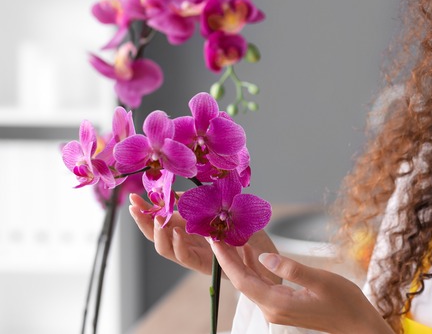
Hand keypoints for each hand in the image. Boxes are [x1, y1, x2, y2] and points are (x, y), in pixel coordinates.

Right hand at [129, 193, 279, 283]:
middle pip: (157, 235)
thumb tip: (176, 193)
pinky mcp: (208, 265)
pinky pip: (187, 259)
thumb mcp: (223, 209)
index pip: (161, 220)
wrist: (268, 252)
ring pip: (166, 249)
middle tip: (134, 206)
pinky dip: (180, 247)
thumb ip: (200, 204)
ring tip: (156, 219)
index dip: (147, 211)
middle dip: (144, 221)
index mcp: (190, 228)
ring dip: (158, 234)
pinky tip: (177, 234)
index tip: (136, 197)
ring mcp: (197, 254)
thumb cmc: (247, 229)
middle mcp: (189, 242)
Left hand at [210, 241, 392, 333]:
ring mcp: (277, 309)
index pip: (243, 280)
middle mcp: (272, 309)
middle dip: (228, 258)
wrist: (357, 323)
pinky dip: (254, 268)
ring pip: (251, 283)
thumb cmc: (344, 301)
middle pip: (243, 281)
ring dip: (240, 261)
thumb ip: (291, 268)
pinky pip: (262, 285)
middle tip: (217, 233)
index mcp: (278, 303)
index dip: (226, 260)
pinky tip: (252, 252)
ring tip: (230, 237)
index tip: (214, 240)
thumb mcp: (320, 280)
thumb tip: (264, 258)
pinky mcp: (283, 306)